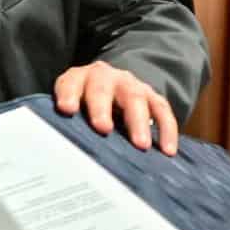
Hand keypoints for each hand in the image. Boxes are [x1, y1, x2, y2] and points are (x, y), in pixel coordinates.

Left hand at [54, 60, 178, 154]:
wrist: (112, 86)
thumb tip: (61, 151)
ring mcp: (130, 85)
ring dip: (138, 122)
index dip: (68, 95)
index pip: (70, 84)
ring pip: (135, 98)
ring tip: (140, 145)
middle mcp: (104, 77)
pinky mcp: (152, 96)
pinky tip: (168, 150)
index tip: (67, 110)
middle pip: (102, 90)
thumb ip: (66, 121)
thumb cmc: (84, 106)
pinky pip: (162, 109)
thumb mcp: (71, 107)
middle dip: (102, 109)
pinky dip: (166, 129)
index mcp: (78, 79)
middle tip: (103, 129)